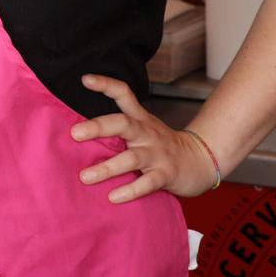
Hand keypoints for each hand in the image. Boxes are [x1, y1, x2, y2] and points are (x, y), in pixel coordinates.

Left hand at [70, 74, 216, 202]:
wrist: (200, 161)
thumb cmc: (161, 146)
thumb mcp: (143, 130)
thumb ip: (117, 130)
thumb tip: (75, 133)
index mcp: (140, 119)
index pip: (124, 94)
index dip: (106, 84)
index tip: (85, 79)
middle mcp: (147, 133)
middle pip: (123, 124)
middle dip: (98, 127)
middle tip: (74, 133)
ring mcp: (158, 153)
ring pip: (132, 157)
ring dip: (107, 167)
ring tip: (85, 177)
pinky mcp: (166, 174)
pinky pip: (147, 183)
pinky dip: (130, 190)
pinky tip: (113, 197)